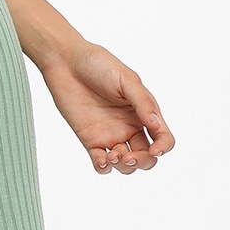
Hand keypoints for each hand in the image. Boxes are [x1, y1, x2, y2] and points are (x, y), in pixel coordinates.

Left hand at [39, 39, 175, 174]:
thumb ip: (142, 102)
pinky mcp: (90, 139)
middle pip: (147, 157)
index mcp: (142, 112)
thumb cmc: (98, 64)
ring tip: (112, 156)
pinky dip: (104, 167)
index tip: (155, 150)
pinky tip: (102, 160)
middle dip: (142, 162)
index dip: (163, 147)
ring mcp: (110, 134)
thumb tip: (156, 125)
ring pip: (126, 164)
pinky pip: (100, 162)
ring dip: (124, 167)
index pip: (162, 137)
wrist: (65, 61)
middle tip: (128, 156)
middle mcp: (130, 126)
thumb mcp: (126, 79)